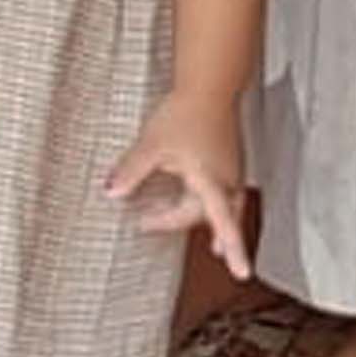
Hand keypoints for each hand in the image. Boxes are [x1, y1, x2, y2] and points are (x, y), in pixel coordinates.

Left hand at [103, 90, 254, 284]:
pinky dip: (212, 204)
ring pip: (222, 206)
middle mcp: (227, 179)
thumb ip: (132, 171)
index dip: (236, 251)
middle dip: (191, 229)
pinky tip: (204, 198)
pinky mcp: (229, 157)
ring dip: (212, 224)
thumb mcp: (153, 144)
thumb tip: (112, 192)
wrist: (210, 84)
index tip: (243, 272)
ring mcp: (231, 168)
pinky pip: (223, 191)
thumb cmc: (188, 111)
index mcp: (211, 182)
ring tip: (214, 245)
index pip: (225, 225)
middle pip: (213, 217)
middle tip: (152, 226)